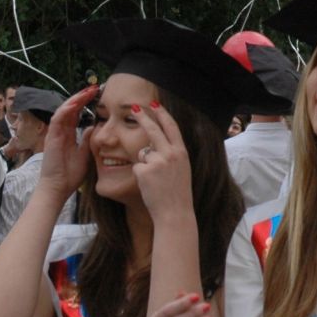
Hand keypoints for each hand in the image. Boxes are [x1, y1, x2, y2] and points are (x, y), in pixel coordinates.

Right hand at [39, 86, 97, 198]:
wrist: (58, 188)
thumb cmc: (69, 175)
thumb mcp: (84, 154)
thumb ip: (87, 140)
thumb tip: (93, 127)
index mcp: (68, 135)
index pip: (76, 114)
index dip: (85, 103)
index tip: (97, 95)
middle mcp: (61, 131)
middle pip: (70, 108)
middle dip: (82, 97)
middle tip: (94, 87)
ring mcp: (55, 133)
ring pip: (63, 110)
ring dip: (75, 99)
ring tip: (88, 91)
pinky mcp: (51, 137)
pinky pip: (57, 119)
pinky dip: (66, 109)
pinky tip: (76, 103)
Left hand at [131, 102, 194, 219]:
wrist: (175, 212)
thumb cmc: (178, 194)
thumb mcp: (182, 169)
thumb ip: (172, 155)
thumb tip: (156, 145)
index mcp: (181, 152)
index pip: (171, 127)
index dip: (163, 114)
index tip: (155, 104)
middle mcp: (170, 153)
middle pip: (153, 130)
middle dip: (143, 116)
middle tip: (135, 107)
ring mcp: (157, 161)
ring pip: (142, 154)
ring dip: (145, 164)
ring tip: (155, 181)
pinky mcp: (144, 170)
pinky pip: (137, 167)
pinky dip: (140, 176)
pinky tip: (149, 186)